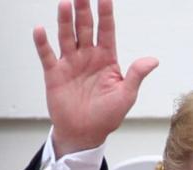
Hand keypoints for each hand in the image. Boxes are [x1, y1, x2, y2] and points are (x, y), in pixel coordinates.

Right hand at [33, 0, 158, 156]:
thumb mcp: (126, 96)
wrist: (85, 134)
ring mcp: (70, 63)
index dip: (106, 13)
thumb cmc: (107, 116)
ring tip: (65, 4)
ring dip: (65, 21)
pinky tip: (40, 30)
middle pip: (85, 27)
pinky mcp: (54, 74)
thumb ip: (136, 75)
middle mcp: (87, 56)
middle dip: (84, 10)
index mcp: (106, 59)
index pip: (106, 30)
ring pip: (67, 36)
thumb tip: (152, 60)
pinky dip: (42, 43)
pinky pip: (47, 55)